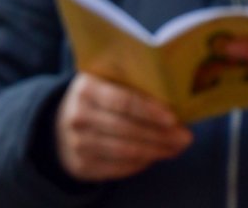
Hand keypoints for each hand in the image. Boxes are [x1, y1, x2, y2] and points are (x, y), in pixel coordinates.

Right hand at [55, 72, 192, 181]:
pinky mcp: (80, 166)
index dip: (150, 111)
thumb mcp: (109, 80)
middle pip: (127, 129)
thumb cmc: (100, 96)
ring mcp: (76, 144)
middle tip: (186, 137)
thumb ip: (135, 82)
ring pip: (125, 151)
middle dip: (161, 135)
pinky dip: (141, 163)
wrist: (61, 123)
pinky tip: (156, 156)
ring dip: (156, 151)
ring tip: (177, 148)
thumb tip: (179, 96)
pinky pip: (117, 168)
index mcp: (87, 88)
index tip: (174, 119)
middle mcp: (78, 116)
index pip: (124, 101)